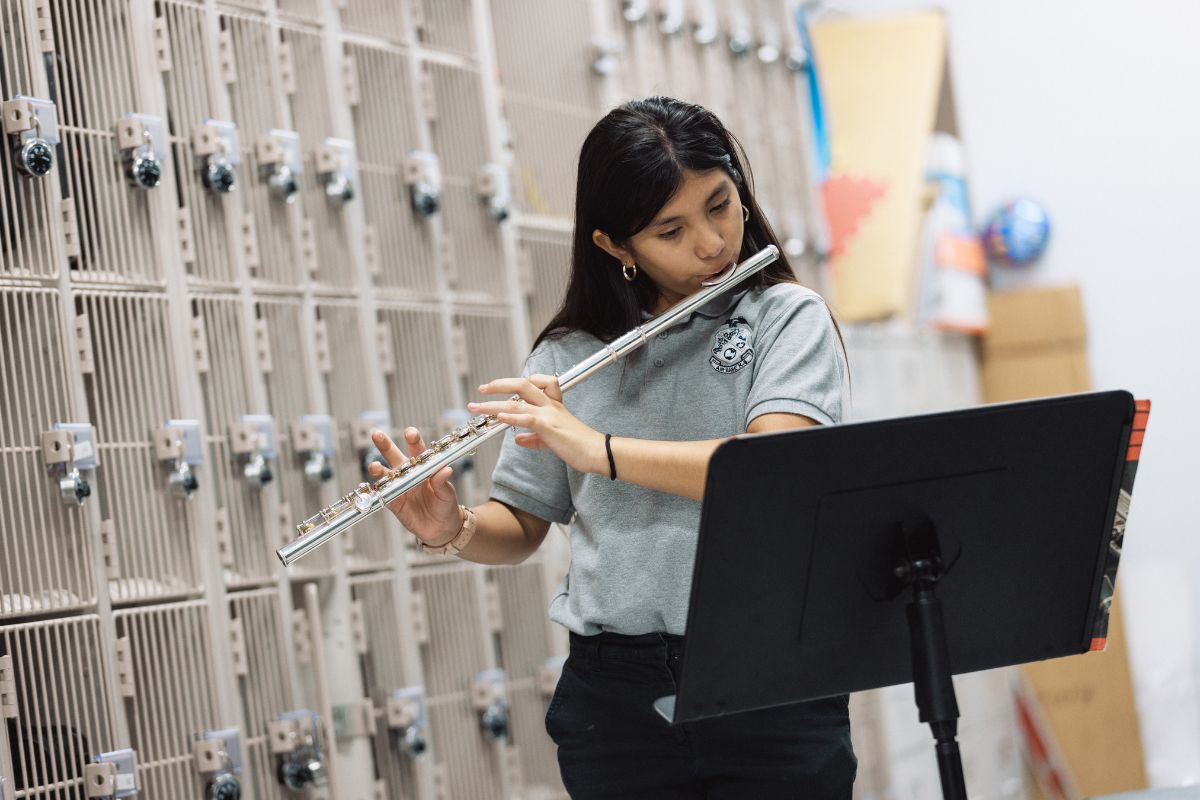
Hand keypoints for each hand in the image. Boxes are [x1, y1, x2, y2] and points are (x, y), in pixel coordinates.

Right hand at [367, 427, 461, 546]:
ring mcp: (399, 487)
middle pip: (394, 456)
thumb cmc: (446, 505)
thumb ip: (442, 482)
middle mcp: (408, 474)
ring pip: (385, 475)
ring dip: (378, 469)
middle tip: (376, 434)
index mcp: (423, 467)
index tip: (410, 433)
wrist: (441, 528)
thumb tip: (446, 469)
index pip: (417, 450)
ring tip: (374, 467)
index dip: (413, 440)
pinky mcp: (393, 503)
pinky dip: (375, 492)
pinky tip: (367, 488)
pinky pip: (382, 496)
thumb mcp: (447, 493)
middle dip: (385, 445)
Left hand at [468, 374, 606, 475]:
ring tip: (476, 407)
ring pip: (517, 403)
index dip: (514, 383)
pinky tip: (499, 417)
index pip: (533, 384)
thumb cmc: (578, 446)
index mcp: (551, 405)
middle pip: (522, 384)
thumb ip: (534, 438)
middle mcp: (549, 406)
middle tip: (481, 389)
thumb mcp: (552, 440)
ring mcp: (549, 415)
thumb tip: (518, 440)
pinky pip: (528, 419)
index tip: (496, 388)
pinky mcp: (550, 428)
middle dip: (499, 385)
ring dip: (493, 404)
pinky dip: (511, 417)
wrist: (597, 452)